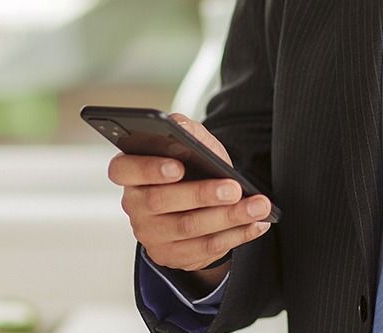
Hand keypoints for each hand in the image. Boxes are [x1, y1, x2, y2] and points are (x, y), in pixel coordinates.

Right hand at [109, 113, 273, 287]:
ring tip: (259, 206)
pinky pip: (204, 249)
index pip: (124, 169)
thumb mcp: (188, 141)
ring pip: (188, 228)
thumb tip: (180, 127)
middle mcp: (134, 204)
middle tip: (234, 188)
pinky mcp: (170, 255)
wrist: (196, 198)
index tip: (179, 167)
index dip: (149, 169)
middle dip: (203, 194)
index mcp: (130, 170)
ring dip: (229, 217)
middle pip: (162, 202)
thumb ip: (183, 130)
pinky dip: (236, 235)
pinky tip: (256, 223)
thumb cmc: (190, 162)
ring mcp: (149, 234)